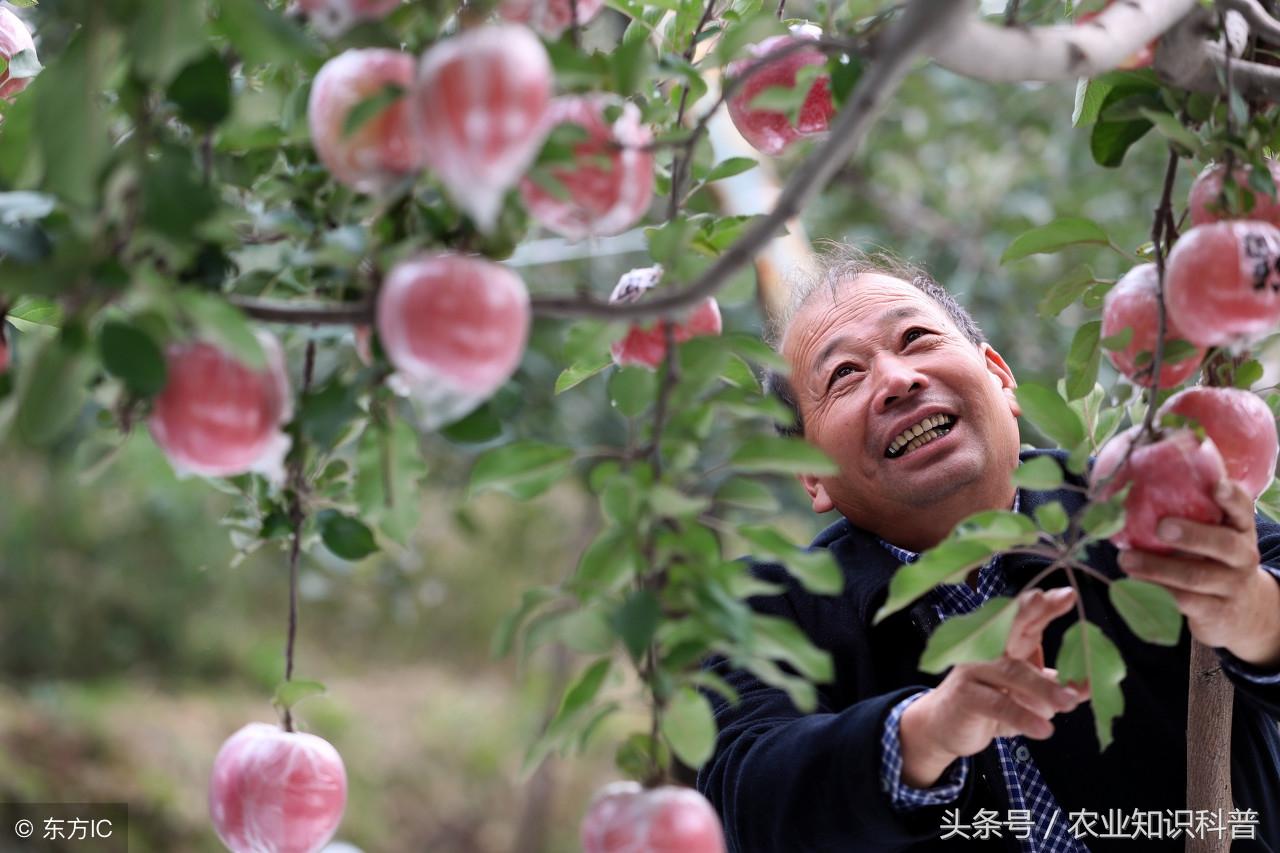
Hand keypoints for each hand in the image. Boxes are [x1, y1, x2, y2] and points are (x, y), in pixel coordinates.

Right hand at [899, 587, 1087, 787]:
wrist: (945, 727)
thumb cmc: (992, 702)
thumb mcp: (1031, 695)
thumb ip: (1058, 685)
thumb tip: (1093, 684)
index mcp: (1006, 642)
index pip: (1027, 619)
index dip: (1046, 605)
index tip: (1068, 594)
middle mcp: (987, 647)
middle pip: (1008, 624)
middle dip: (1028, 610)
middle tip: (1048, 599)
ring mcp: (974, 669)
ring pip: (1011, 672)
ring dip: (1043, 687)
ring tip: (1069, 701)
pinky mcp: (965, 696)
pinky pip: (998, 704)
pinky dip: (1023, 717)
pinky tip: (1043, 729)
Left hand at [1118, 478, 1279, 666]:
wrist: (1245, 612)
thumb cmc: (1214, 559)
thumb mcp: (1214, 534)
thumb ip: (1189, 511)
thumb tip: (1127, 479)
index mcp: (1240, 529)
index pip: (1242, 508)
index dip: (1231, 497)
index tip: (1217, 486)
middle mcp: (1242, 555)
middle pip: (1224, 544)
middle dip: (1191, 534)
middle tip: (1161, 526)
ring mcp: (1232, 586)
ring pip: (1196, 576)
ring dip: (1156, 567)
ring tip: (1126, 559)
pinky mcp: (1216, 612)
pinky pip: (1184, 600)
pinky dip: (1155, 589)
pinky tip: (1132, 580)